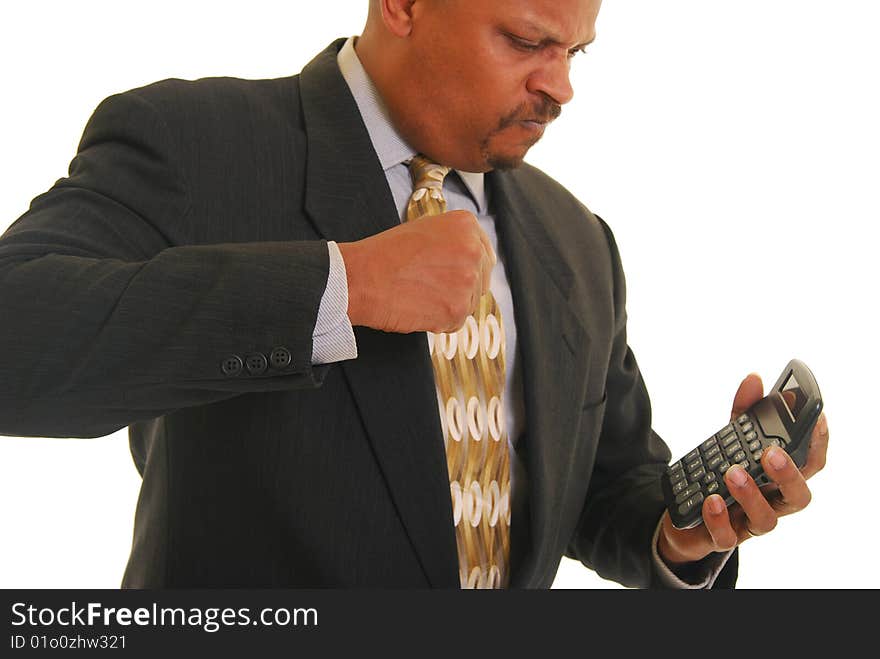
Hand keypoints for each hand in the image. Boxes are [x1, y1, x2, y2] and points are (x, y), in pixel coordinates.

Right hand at [337, 210, 496, 332]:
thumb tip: (466, 258)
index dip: (467, 267)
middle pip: (480, 280)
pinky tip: (418, 307)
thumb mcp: (424, 230)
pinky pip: (456, 322)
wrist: (361, 278)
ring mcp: (467, 282)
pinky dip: (439, 321)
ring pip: (469, 302)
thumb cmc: (384, 254)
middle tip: (431, 287)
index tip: (453, 273)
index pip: (484, 253)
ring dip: (449, 304)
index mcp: (466, 226)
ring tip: (420, 295)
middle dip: (459, 287)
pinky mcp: (457, 310)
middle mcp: (472, 251)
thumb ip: (452, 241)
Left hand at [657, 372, 829, 566]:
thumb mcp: (728, 441)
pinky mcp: (720, 537)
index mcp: (778, 478)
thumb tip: (753, 379)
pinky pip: (725, 536)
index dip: (818, 442)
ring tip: (732, 472)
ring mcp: (747, 522)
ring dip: (751, 494)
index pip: (810, 463)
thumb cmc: (719, 476)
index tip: (817, 417)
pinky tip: (711, 499)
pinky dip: (719, 518)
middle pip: (797, 495)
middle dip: (788, 473)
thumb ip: (742, 413)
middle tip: (771, 452)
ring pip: (766, 519)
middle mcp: (770, 502)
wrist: (683, 517)